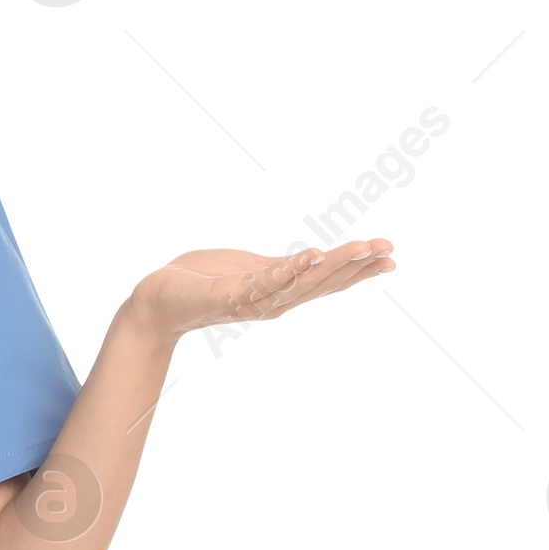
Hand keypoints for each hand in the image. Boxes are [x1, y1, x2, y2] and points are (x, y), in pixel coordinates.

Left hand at [125, 239, 395, 341]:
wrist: (157, 300)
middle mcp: (272, 301)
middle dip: (356, 266)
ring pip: (300, 283)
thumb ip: (282, 269)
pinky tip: (310, 255)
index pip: (327, 282)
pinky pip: (263, 282)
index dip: (359, 271)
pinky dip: (288, 269)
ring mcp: (252, 300)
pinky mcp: (228, 295)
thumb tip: (312, 259)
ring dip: (332, 265)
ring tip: (360, 248)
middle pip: (322, 283)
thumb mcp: (253, 271)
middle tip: (389, 251)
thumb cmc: (202, 281)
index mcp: (280, 292)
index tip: (391, 257)